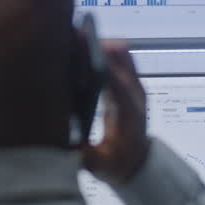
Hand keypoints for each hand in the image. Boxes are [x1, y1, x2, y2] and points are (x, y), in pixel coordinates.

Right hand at [82, 41, 149, 184]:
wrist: (138, 163)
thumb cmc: (118, 164)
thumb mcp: (101, 166)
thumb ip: (85, 156)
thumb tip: (66, 144)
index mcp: (129, 112)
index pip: (116, 80)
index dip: (97, 60)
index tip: (78, 45)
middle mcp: (136, 94)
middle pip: (121, 56)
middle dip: (95, 45)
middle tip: (68, 38)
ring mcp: (136, 86)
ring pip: (122, 52)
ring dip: (98, 44)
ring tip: (73, 42)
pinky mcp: (131, 83)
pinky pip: (120, 57)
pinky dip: (102, 50)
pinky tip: (81, 52)